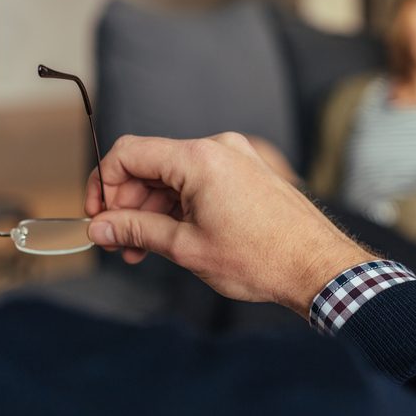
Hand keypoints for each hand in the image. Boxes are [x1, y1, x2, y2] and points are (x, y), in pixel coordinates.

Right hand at [84, 133, 374, 314]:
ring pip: (174, 176)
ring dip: (153, 209)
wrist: (317, 266)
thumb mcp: (187, 247)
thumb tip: (100, 228)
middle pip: (151, 165)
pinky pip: (200, 181)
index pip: (130, 153)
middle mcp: (219, 148)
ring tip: (144, 250)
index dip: (103, 184)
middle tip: (120, 244)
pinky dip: (180, 205)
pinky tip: (172, 238)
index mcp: (200, 158)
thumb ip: (137, 230)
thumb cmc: (261, 259)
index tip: (99, 218)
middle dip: (128, 204)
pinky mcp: (247, 172)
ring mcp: (236, 158)